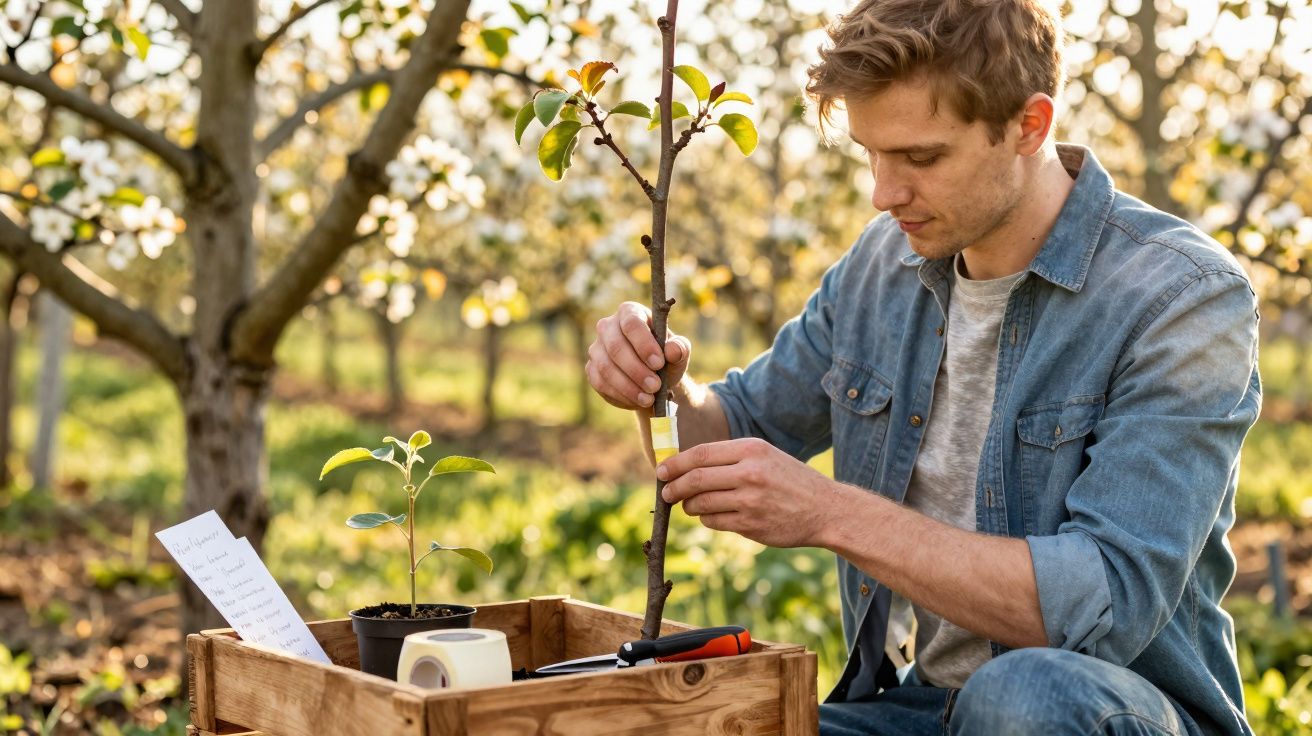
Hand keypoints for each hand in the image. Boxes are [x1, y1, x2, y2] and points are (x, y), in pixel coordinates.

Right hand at [587, 301, 691, 410]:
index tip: (659, 364)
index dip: (644, 344)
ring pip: (606, 367)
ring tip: (648, 397)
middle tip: (655, 386)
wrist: (655, 377)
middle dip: (636, 370)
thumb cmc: (666, 358)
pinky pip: (600, 383)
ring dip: (628, 386)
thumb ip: (680, 348)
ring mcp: (596, 348)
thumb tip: (672, 351)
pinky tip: (637, 400)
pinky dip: (620, 394)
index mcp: (630, 312)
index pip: (631, 323)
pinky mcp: (592, 369)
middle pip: (616, 346)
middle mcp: (608, 326)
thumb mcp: (679, 351)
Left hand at [657, 438, 839, 547]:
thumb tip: (687, 466)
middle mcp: (750, 473)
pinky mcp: (751, 525)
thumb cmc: (791, 480)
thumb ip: (731, 458)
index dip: (675, 463)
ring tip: (690, 505)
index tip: (662, 470)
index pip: (700, 454)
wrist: (825, 509)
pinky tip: (713, 515)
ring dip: (689, 506)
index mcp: (752, 449)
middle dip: (673, 487)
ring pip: (700, 503)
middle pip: (695, 479)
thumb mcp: (766, 456)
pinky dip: (706, 519)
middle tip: (666, 493)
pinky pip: (714, 522)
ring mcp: (750, 501)